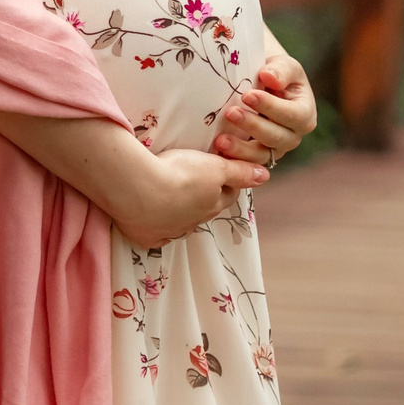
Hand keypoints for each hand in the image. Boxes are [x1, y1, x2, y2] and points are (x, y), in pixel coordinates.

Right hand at [107, 148, 268, 248]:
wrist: (137, 189)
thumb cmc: (178, 173)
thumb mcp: (213, 166)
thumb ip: (239, 172)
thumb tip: (266, 175)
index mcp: (211, 204)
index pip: (227, 194)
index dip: (227, 182)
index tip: (222, 170)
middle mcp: (194, 222)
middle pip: (204, 211)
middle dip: (204, 199)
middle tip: (194, 182)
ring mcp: (169, 232)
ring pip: (181, 225)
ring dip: (180, 214)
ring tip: (171, 199)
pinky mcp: (147, 237)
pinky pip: (157, 236)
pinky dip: (157, 228)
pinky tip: (153, 221)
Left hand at [210, 50, 317, 169]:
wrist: (256, 80)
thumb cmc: (271, 70)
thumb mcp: (282, 63)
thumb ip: (281, 69)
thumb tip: (269, 76)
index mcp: (304, 113)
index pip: (293, 115)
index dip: (271, 107)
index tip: (248, 95)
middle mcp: (292, 134)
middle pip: (277, 138)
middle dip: (253, 126)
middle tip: (231, 113)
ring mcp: (274, 148)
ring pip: (262, 155)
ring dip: (241, 149)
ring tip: (220, 140)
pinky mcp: (256, 155)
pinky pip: (246, 164)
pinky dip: (233, 159)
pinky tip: (217, 151)